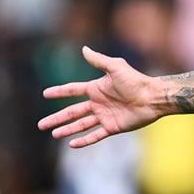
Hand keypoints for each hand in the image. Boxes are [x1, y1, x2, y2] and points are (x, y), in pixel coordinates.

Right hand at [37, 46, 159, 147]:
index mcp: (97, 88)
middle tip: (40, 125)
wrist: (153, 97)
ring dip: (67, 130)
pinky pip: (96, 135)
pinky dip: (84, 140)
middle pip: (72, 111)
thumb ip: (99, 60)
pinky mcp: (113, 127)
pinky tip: (72, 144)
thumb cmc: (136, 81)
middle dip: (57, 118)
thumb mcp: (116, 68)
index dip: (60, 92)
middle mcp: (99, 103)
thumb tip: (84, 48)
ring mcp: (105, 116)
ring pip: (81, 124)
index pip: (73, 90)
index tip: (45, 94)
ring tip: (53, 134)